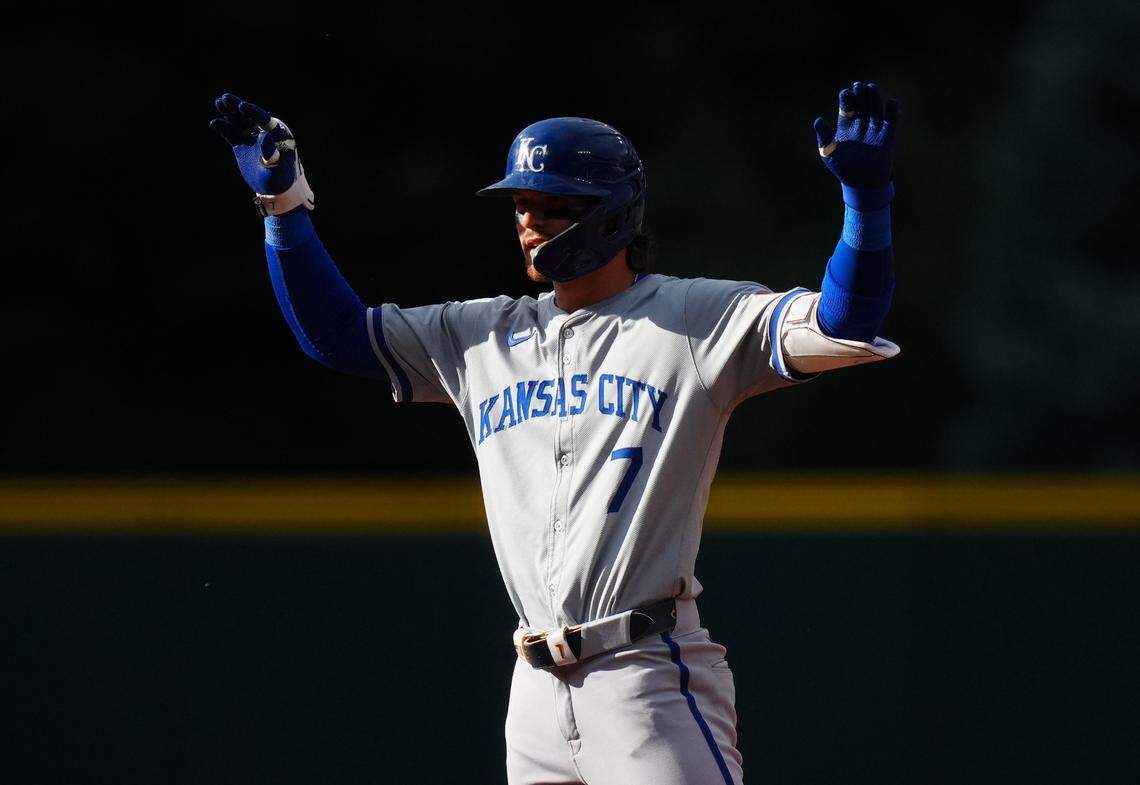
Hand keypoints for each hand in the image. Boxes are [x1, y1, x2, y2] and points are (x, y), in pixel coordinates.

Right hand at [209, 92, 314, 215]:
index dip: (252, 112)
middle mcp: (264, 132)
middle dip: (237, 106)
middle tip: (225, 97)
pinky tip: (214, 123)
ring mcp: (251, 137)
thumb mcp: (277, 168)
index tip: (242, 106)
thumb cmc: (281, 179)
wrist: (276, 190)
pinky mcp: (241, 145)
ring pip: (238, 122)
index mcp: (278, 133)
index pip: (263, 119)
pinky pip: (230, 133)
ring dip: (229, 113)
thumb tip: (265, 136)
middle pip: (249, 116)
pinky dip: (223, 128)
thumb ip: (271, 152)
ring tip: (219, 102)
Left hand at [813, 82, 897, 198]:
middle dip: (861, 93)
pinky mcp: (887, 137)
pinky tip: (891, 104)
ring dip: (874, 98)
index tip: (846, 94)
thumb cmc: (843, 169)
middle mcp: (861, 124)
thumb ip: (824, 137)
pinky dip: (893, 112)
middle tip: (859, 86)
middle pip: (862, 103)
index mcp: (846, 125)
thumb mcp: (829, 153)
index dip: (847, 97)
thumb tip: (818, 120)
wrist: (861, 184)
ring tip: (872, 88)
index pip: (847, 105)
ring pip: (876, 108)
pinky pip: (891, 122)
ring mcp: (874, 130)